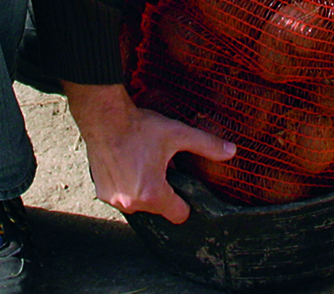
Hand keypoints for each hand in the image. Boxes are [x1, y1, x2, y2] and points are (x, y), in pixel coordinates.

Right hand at [62, 82, 235, 223]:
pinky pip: (122, 197)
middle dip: (162, 192)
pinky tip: (128, 165)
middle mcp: (131, 202)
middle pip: (158, 209)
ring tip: (143, 165)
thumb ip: (206, 145)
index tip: (181, 185)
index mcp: (152, 193)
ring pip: (139, 204)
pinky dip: (126, 186)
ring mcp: (114, 199)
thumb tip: (232, 151)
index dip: (184, 201)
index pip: (178, 215)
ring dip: (143, 190)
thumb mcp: (177, 134)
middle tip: (161, 167)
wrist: (104, 117)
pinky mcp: (101, 192)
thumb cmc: (139, 127)